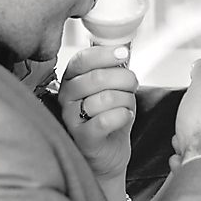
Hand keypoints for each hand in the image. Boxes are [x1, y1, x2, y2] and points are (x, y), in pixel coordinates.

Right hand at [57, 45, 137, 182]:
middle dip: (124, 79)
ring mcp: (72, 118)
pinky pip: (105, 120)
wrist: (108, 151)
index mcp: (72, 79)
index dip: (105, 54)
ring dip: (125, 100)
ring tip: (127, 105)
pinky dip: (122, 116)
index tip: (124, 55)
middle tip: (133, 85)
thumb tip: (123, 49)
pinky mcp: (83, 137)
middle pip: (96, 78)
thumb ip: (115, 68)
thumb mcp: (113, 87)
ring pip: (104, 98)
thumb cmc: (109, 116)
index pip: (82, 59)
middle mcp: (67, 97)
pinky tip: (125, 116)